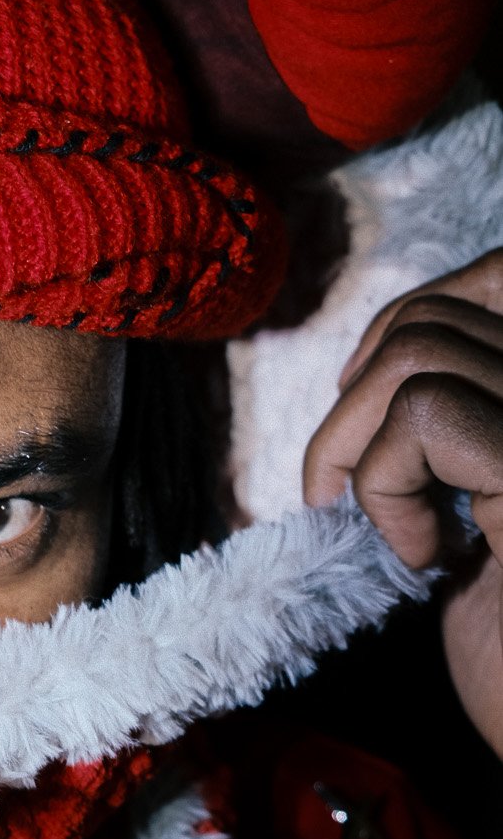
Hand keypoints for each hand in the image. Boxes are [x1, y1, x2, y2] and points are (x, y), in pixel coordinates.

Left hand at [304, 250, 502, 758]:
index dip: (409, 324)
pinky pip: (427, 414)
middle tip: (351, 503)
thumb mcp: (477, 530)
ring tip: (397, 539)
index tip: (363, 413)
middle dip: (355, 404)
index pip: (500, 276)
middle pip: (438, 317)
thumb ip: (453, 446)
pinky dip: (389, 485)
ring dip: (362, 449)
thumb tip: (370, 382)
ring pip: (421, 352)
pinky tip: (428, 562)